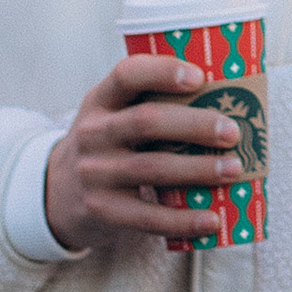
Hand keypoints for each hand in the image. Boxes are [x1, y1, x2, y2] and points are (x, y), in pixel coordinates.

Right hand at [42, 56, 252, 256]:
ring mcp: (94, 173)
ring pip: (151, 168)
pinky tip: (212, 219)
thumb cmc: (109, 145)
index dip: (163, 72)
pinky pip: (147, 217)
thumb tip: (231, 102)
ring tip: (233, 169)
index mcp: (101, 100)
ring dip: (198, 169)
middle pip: (146, 121)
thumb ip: (153, 104)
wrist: (58, 192)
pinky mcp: (102, 210)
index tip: (200, 76)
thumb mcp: (114, 115)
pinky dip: (183, 220)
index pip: (126, 75)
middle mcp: (92, 133)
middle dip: (195, 125)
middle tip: (233, 132)